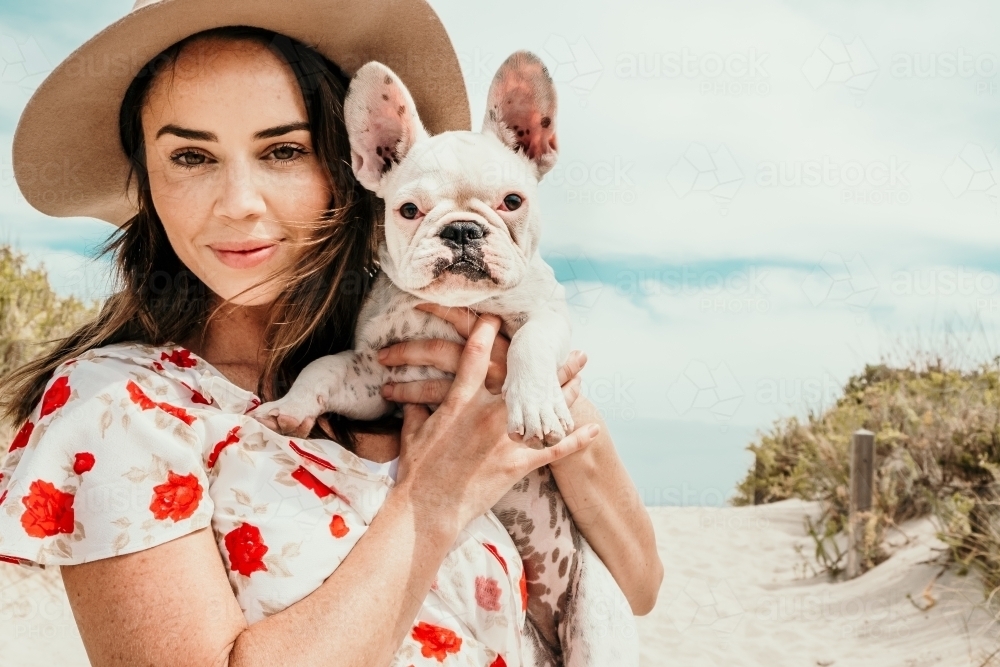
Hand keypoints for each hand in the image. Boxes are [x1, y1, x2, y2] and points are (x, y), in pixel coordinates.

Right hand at [391, 313, 598, 535]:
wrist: (428, 507)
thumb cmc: (418, 471)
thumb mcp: (413, 433)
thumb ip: (418, 410)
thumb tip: (411, 400)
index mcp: (461, 401)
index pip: (476, 355)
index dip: (487, 332)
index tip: (497, 317)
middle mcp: (488, 414)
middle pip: (524, 378)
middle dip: (546, 360)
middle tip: (566, 343)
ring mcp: (506, 439)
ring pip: (544, 407)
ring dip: (566, 389)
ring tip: (581, 372)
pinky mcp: (518, 464)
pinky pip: (553, 449)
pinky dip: (575, 439)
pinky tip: (594, 429)